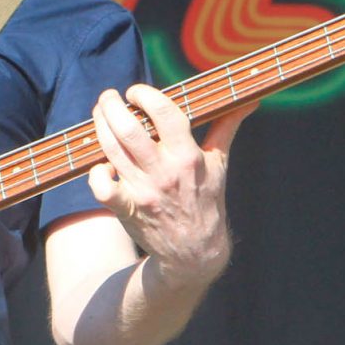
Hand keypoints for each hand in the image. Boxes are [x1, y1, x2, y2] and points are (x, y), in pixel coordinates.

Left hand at [86, 85, 250, 287]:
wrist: (194, 252)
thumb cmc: (206, 200)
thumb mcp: (219, 164)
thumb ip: (227, 127)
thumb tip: (248, 102)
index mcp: (188, 157)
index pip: (165, 114)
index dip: (146, 96)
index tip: (137, 92)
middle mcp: (164, 172)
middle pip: (129, 129)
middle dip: (112, 106)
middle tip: (109, 97)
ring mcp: (144, 191)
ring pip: (112, 149)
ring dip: (100, 126)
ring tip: (101, 115)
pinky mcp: (128, 209)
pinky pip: (103, 188)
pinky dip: (96, 173)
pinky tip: (101, 163)